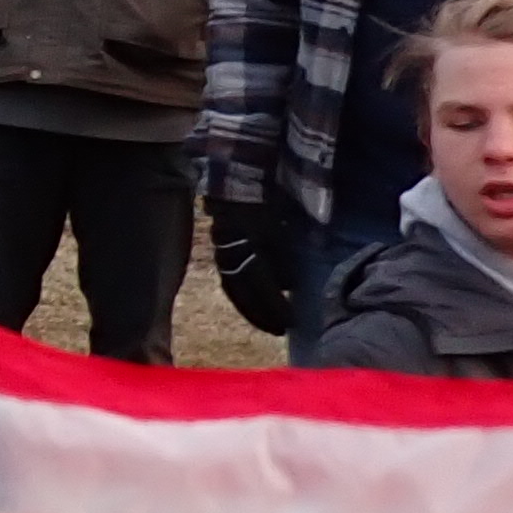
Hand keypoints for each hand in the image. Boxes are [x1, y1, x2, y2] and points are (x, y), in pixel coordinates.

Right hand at [207, 199, 294, 336]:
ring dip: (251, 309)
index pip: (259, 285)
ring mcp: (222, 255)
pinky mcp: (222, 254)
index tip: (291, 322)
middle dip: (262, 315)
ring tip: (269, 323)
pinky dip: (243, 297)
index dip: (274, 306)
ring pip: (234, 290)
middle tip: (280, 331)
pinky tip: (255, 304)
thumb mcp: (281, 227)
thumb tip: (289, 286)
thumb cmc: (265, 202)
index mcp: (245, 249)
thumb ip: (284, 256)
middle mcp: (229, 256)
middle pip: (243, 294)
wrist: (239, 180)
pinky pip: (231, 281)